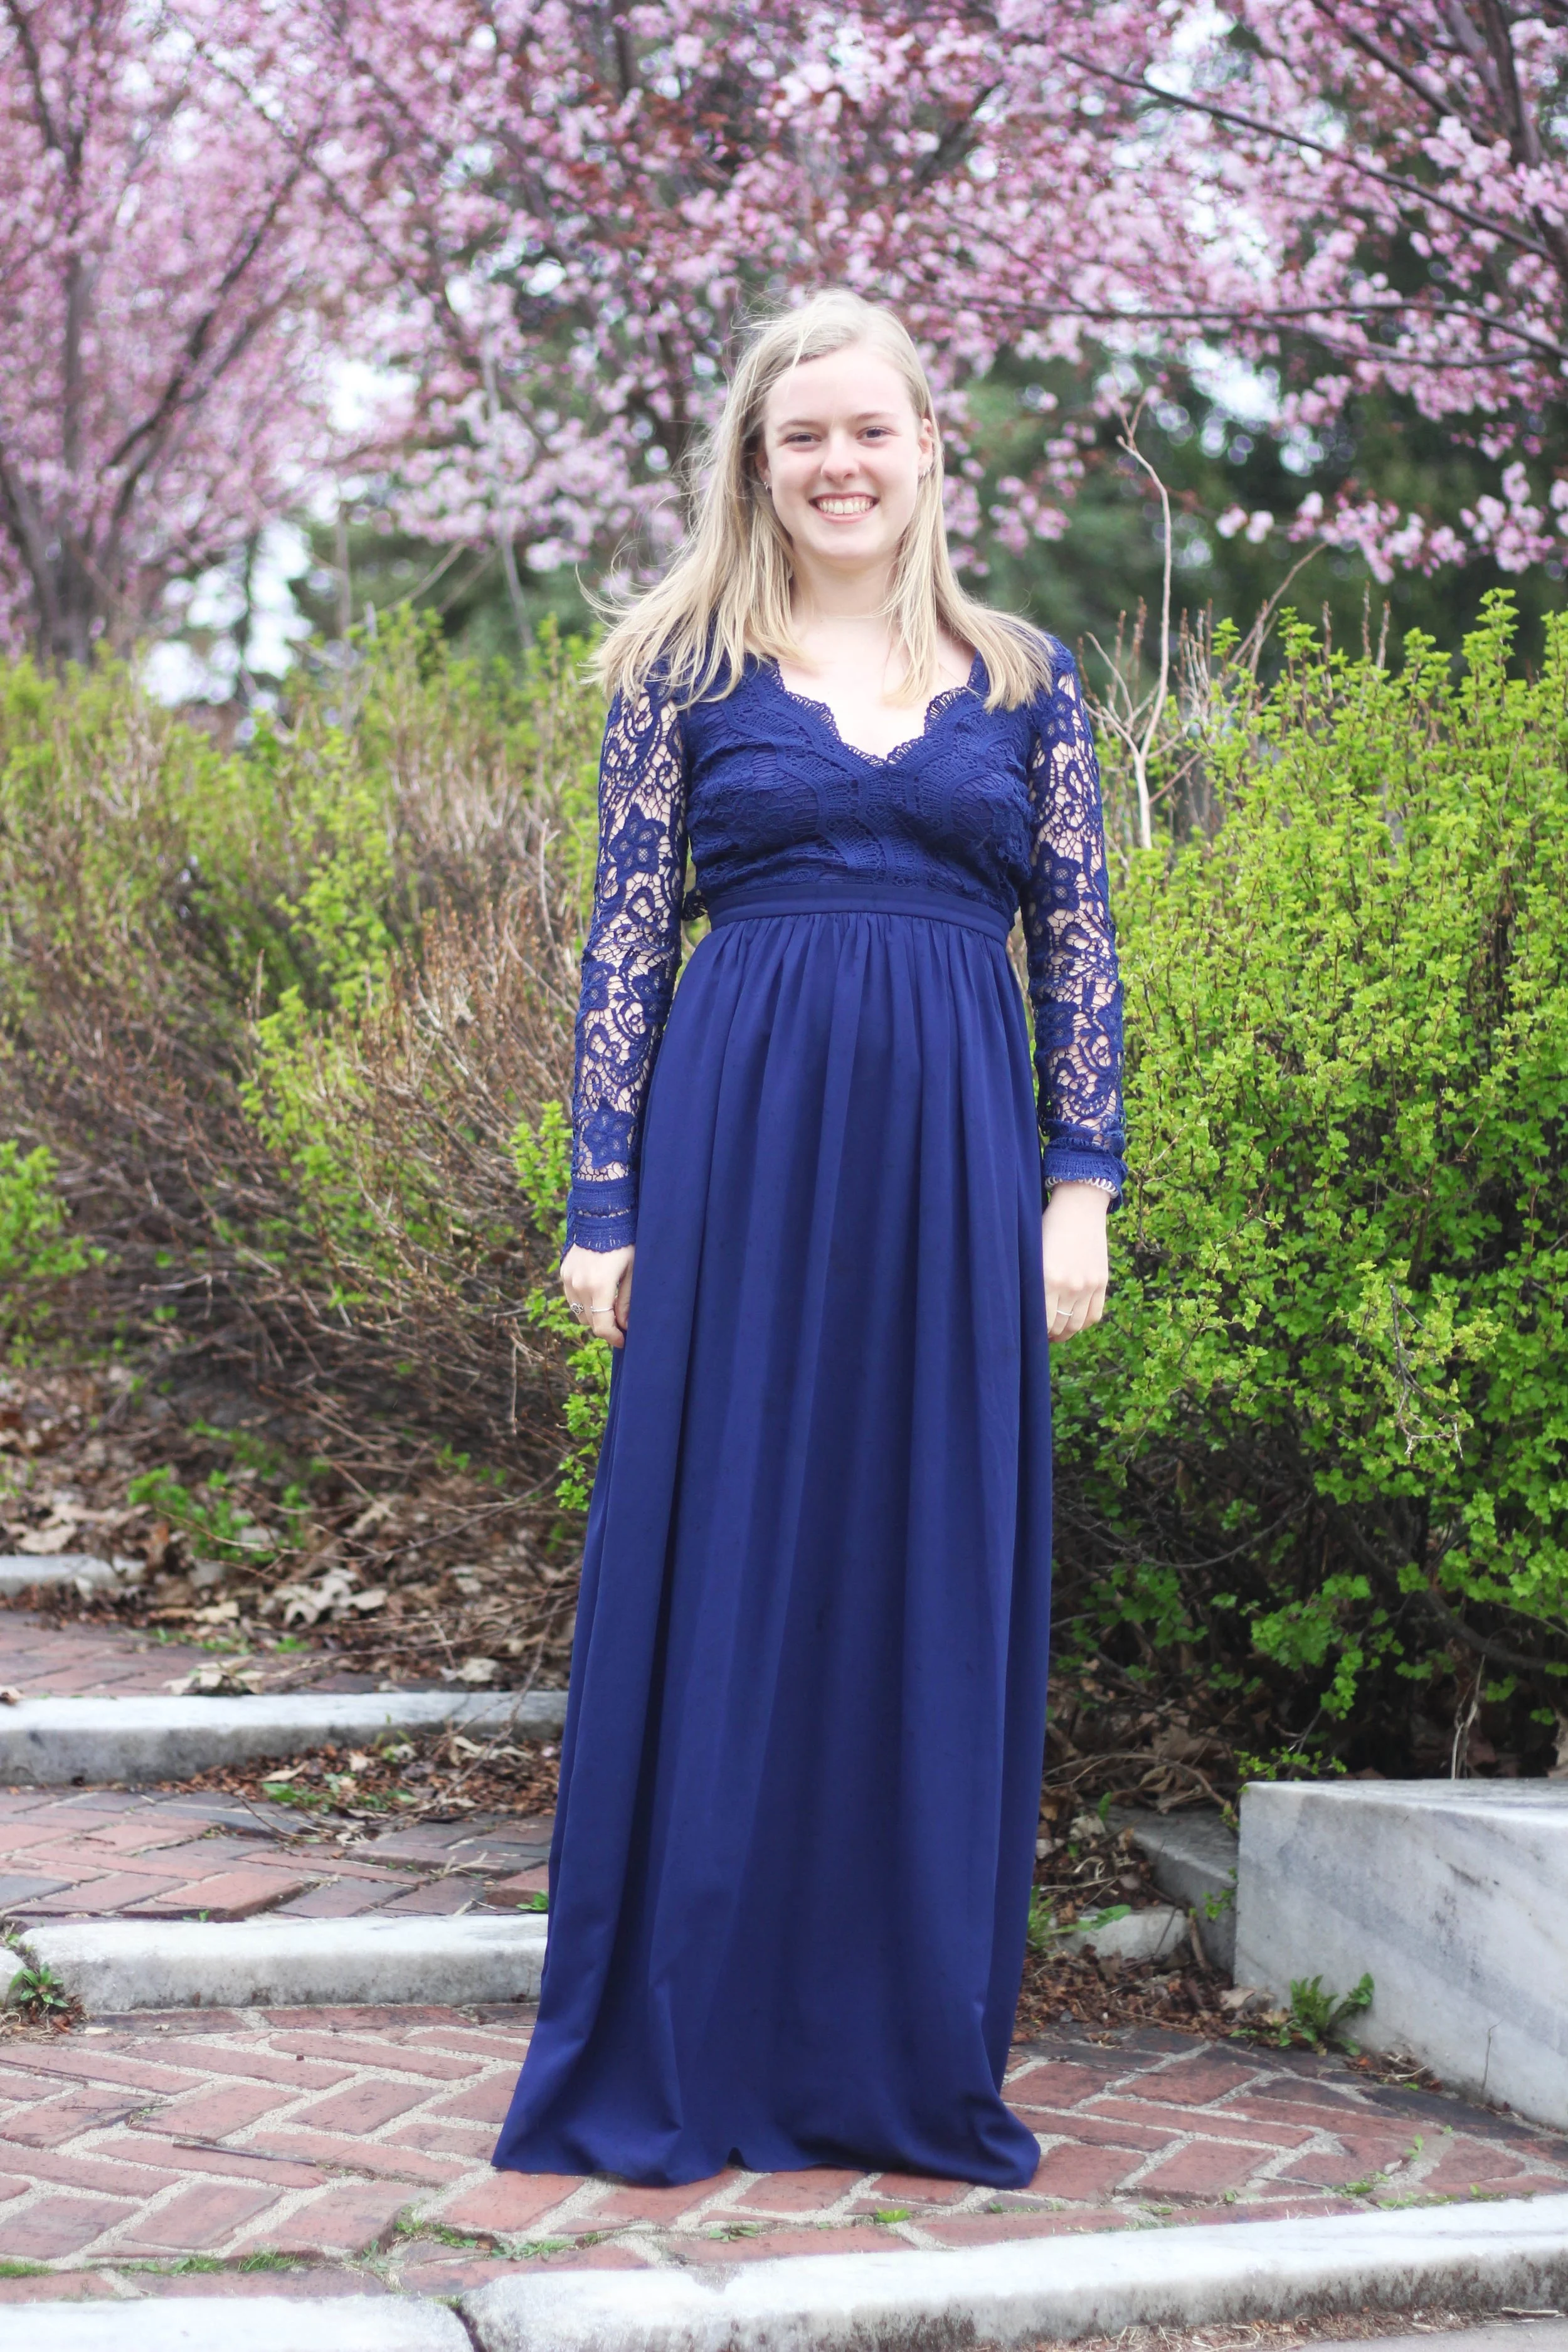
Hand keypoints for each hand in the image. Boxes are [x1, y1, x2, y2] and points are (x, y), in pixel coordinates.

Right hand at [561, 1243, 634, 1349]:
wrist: (602, 1216)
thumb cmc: (624, 1243)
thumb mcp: (632, 1272)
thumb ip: (627, 1301)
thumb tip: (625, 1325)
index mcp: (599, 1286)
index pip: (601, 1326)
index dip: (613, 1337)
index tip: (624, 1340)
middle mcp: (579, 1285)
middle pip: (590, 1321)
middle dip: (606, 1326)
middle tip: (621, 1324)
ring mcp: (568, 1278)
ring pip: (579, 1312)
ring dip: (594, 1315)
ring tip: (610, 1307)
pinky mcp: (564, 1272)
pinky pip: (572, 1298)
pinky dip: (584, 1302)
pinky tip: (598, 1294)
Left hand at [1042, 1183, 1109, 1343]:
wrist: (1078, 1207)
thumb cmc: (1047, 1226)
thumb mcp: (1032, 1253)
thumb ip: (1030, 1282)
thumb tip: (1022, 1309)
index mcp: (1046, 1280)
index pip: (1040, 1322)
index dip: (1034, 1333)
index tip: (1027, 1333)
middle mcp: (1069, 1286)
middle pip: (1059, 1326)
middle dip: (1048, 1334)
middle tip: (1041, 1334)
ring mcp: (1088, 1286)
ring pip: (1077, 1325)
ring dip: (1066, 1332)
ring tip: (1057, 1330)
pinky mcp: (1101, 1282)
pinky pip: (1095, 1314)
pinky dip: (1084, 1323)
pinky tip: (1074, 1321)